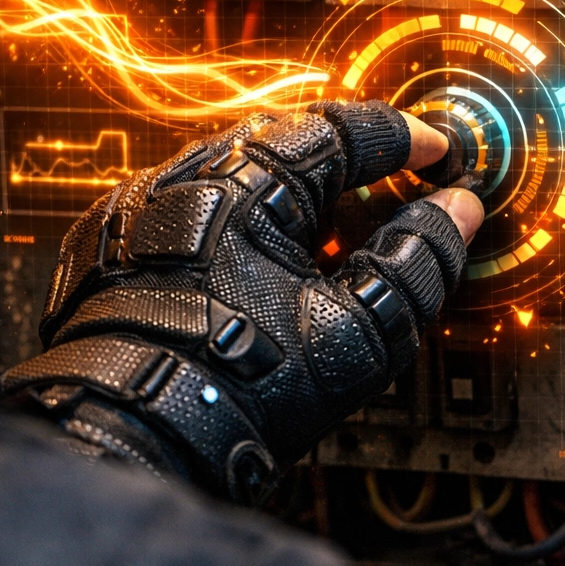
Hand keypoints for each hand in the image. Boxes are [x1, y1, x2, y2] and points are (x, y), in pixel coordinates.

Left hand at [0, 101, 481, 501]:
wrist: (133, 438)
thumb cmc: (239, 388)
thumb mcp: (359, 331)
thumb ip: (418, 261)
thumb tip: (454, 211)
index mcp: (248, 178)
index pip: (344, 128)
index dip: (404, 139)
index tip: (438, 154)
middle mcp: (182, 176)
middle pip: (285, 144)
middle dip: (346, 166)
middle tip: (392, 195)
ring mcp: (138, 210)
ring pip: (233, 177)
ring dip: (287, 199)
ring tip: (329, 245)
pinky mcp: (110, 247)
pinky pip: (187, 214)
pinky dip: (233, 228)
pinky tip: (256, 274)